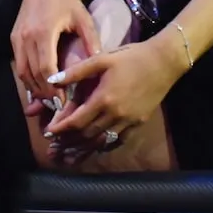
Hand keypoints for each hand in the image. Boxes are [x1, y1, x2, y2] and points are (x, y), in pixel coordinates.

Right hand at [23, 0, 135, 119]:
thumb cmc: (67, 0)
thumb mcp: (83, 18)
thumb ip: (91, 41)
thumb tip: (99, 65)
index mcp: (44, 32)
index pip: (45, 68)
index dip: (53, 88)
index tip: (63, 101)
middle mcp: (26, 37)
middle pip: (32, 74)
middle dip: (44, 93)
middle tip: (57, 106)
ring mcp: (17, 37)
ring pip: (22, 72)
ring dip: (34, 88)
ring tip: (49, 99)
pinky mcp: (13, 37)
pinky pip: (18, 64)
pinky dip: (27, 78)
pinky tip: (39, 86)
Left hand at [45, 37, 182, 151]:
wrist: (163, 63)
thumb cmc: (131, 57)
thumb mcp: (101, 59)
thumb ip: (76, 72)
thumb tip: (52, 80)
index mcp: (103, 98)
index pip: (77, 121)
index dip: (61, 129)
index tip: (49, 133)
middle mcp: (115, 115)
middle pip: (87, 135)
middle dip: (68, 142)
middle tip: (54, 147)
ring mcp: (128, 121)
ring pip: (101, 141)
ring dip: (84, 149)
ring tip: (70, 154)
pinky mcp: (139, 123)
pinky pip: (118, 140)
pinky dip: (105, 145)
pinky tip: (96, 147)